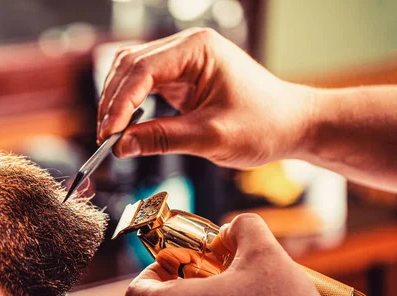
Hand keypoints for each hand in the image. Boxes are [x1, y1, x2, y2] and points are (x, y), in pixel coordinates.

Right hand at [97, 28, 314, 167]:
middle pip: (130, 66)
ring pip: (133, 74)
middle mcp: (187, 48)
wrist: (292, 125)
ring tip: (111, 134)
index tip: (108, 134)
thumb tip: (121, 146)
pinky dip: (130, 105)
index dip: (118, 103)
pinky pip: (145, 86)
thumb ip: (162, 139)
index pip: (142, 69)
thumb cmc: (265, 124)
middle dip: (112, 102)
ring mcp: (184, 61)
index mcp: (197, 49)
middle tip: (105, 138)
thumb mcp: (211, 137)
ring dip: (117, 102)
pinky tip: (125, 126)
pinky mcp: (182, 77)